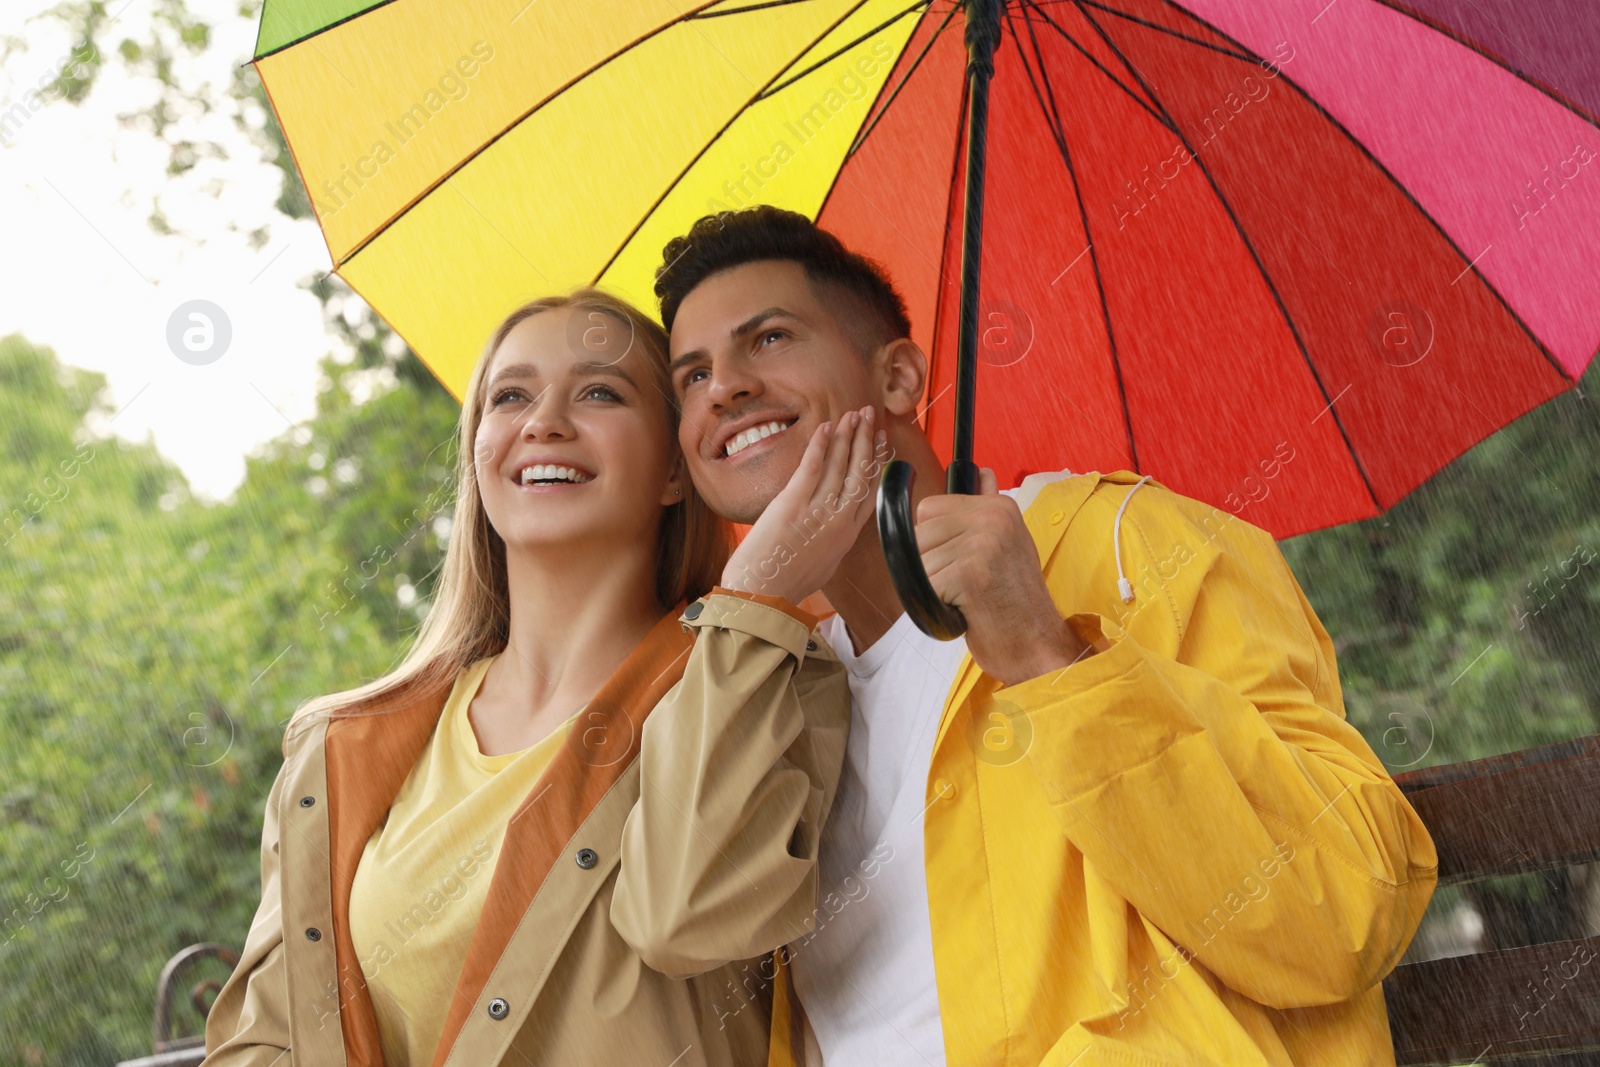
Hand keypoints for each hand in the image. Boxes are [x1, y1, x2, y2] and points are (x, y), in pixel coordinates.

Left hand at [720, 406, 880, 605]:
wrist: (763, 595)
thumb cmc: (786, 584)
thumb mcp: (823, 565)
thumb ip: (833, 541)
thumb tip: (834, 527)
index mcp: (847, 535)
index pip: (869, 490)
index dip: (876, 461)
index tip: (879, 442)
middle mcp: (839, 521)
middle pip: (859, 471)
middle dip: (865, 438)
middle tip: (868, 415)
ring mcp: (817, 510)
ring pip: (839, 464)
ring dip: (846, 435)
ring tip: (851, 414)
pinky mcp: (793, 504)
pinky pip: (812, 466)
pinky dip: (820, 444)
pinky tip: (826, 427)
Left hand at [914, 467, 1091, 685]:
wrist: (1038, 646)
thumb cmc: (1016, 602)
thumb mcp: (1009, 544)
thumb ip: (987, 507)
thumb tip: (981, 472)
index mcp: (998, 508)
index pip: (929, 509)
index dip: (933, 542)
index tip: (959, 562)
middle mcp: (992, 519)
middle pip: (918, 535)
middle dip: (930, 567)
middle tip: (965, 588)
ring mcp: (983, 545)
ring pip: (918, 563)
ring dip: (933, 589)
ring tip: (967, 600)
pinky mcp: (971, 574)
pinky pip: (924, 586)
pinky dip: (937, 606)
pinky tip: (966, 611)